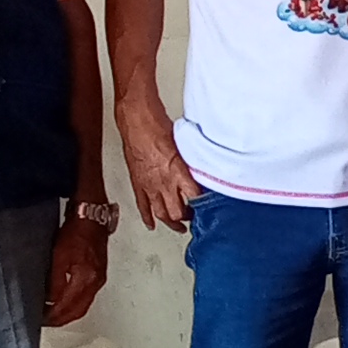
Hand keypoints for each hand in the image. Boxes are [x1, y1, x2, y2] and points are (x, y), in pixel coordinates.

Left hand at [44, 216, 108, 326]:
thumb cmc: (76, 230)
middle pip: (78, 311)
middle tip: (46, 321)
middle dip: (61, 319)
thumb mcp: (59, 256)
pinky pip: (87, 297)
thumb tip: (50, 300)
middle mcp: (95, 282)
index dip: (53, 316)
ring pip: (83, 306)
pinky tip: (65, 300)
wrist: (92, 216)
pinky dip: (75, 303)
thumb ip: (55, 281)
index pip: (68, 308)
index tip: (41, 319)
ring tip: (53, 313)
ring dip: (68, 313)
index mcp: (86, 279)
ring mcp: (99, 279)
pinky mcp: (99, 274)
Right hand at [117, 94, 199, 229]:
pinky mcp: (138, 183)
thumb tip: (201, 171)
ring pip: (161, 213)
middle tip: (195, 218)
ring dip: (171, 222)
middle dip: (187, 217)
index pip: (196, 197)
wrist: (136, 120)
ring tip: (179, 227)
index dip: (204, 204)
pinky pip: (143, 205)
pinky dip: (147, 217)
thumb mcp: (184, 145)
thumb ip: (191, 162)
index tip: (211, 205)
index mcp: (178, 172)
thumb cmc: (159, 126)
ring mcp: (149, 185)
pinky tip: (152, 224)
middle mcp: (164, 182)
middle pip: (178, 212)